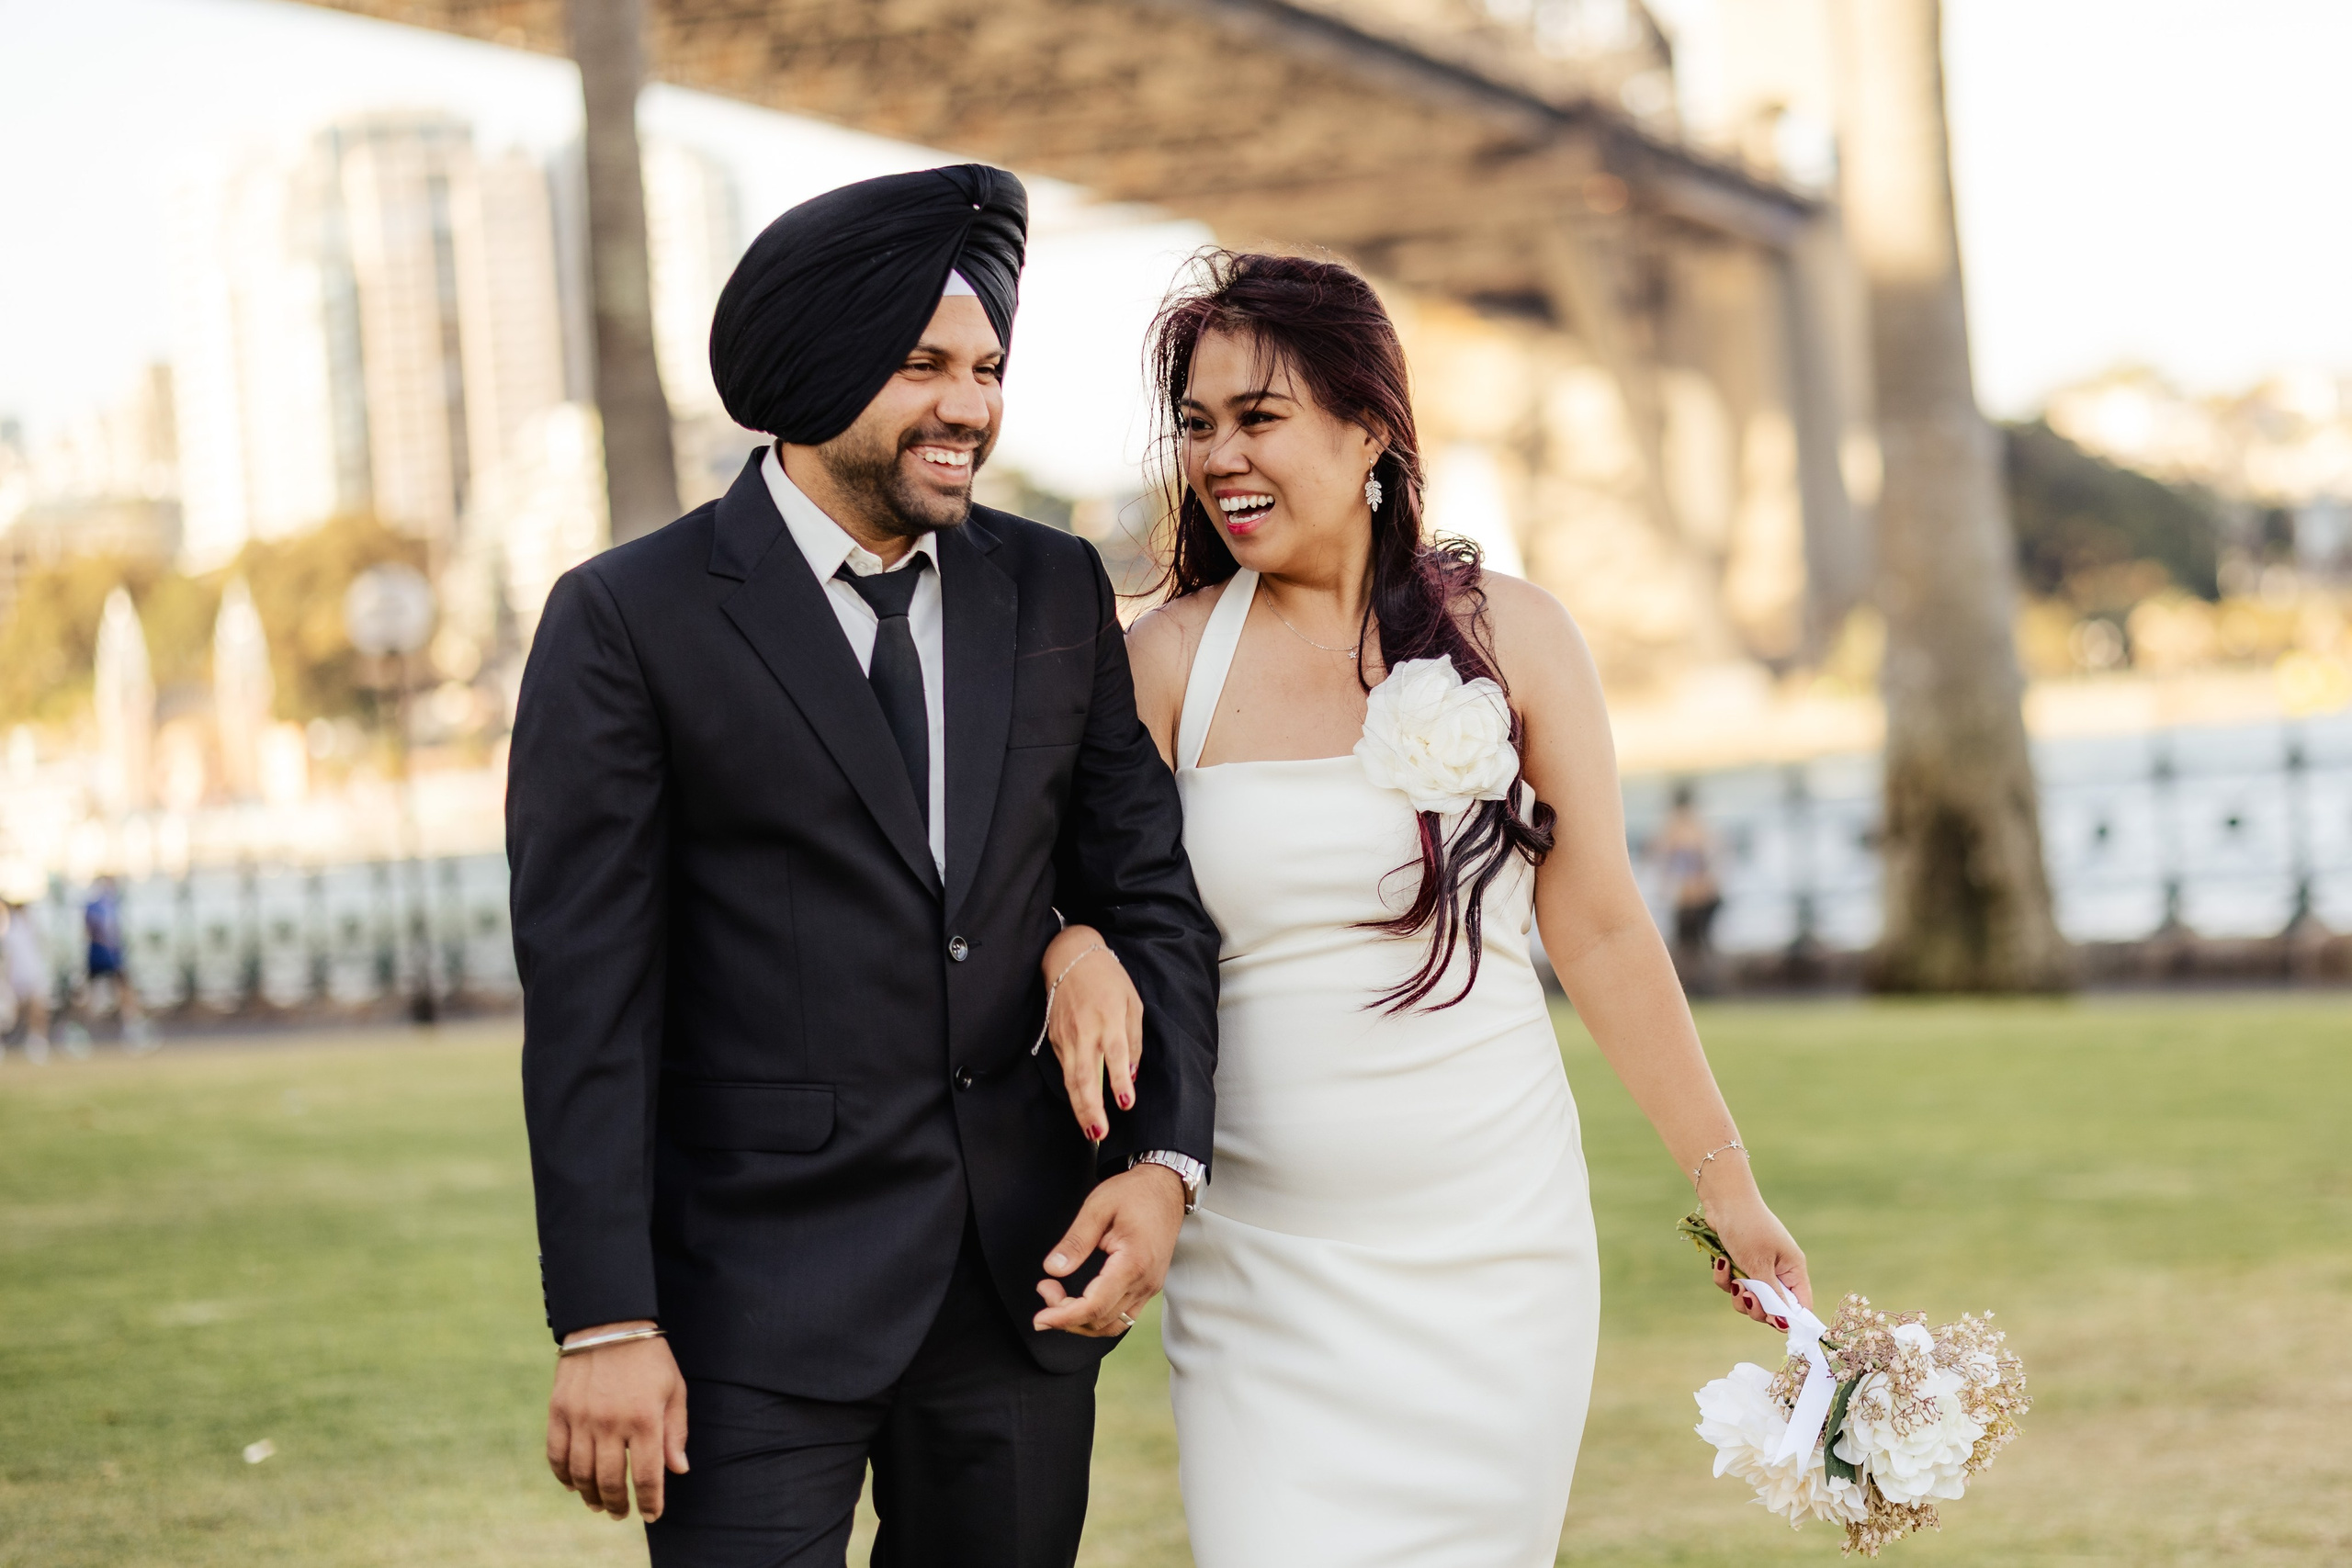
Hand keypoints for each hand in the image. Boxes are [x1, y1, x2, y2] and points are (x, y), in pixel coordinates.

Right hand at [547, 1322, 689, 1520]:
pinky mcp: (558, 1411)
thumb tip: (677, 1470)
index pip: (647, 1476)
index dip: (649, 1501)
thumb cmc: (649, 1357)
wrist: (609, 1322)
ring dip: (590, 1495)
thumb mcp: (674, 1389)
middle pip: (610, 1481)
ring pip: (581, 1473)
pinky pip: (556, 1454)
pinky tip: (573, 1484)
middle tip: (621, 1513)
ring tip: (598, 1504)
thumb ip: (675, 1432)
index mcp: (645, 1419)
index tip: (651, 1514)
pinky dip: (563, 1475)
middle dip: (617, 1504)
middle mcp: (611, 1423)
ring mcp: (581, 1418)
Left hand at [1033, 1164, 1183, 1335]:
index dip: (1064, 1316)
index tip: (1040, 1318)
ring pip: (1112, 1325)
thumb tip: (1053, 1269)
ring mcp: (1149, 1287)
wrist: (1166, 1187)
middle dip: (1066, 1315)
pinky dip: (1097, 1317)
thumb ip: (1075, 1241)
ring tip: (1058, 1297)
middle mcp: (1145, 1282)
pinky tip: (1080, 1302)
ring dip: (1081, 1321)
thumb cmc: (1135, 1193)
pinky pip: (1122, 1316)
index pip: (1095, 1305)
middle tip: (1045, 1288)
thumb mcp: (1098, 1207)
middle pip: (1101, 1320)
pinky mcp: (1148, 1286)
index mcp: (1133, 1262)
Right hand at [1040, 924, 1142, 1142]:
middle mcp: (1086, 1031)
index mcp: (1109, 1020)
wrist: (1069, 958)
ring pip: (1071, 1078)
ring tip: (1090, 1131)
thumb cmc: (1107, 979)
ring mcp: (1067, 1037)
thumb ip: (1133, 1038)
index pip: (1116, 1055)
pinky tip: (1082, 1107)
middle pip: (1086, 1075)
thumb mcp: (1132, 1002)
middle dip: (1092, 1108)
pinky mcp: (1055, 1039)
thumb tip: (1131, 1073)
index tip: (1126, 1104)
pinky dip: (1073, 1090)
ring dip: (1079, 1107)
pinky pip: (1065, 1068)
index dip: (1120, 1081)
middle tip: (1099, 1133)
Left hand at [1703, 1192, 1810, 1329]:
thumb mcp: (1760, 1265)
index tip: (1775, 1324)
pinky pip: (1731, 1284)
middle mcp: (1777, 1272)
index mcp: (1793, 1270)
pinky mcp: (1738, 1265)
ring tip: (1733, 1279)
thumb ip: (1772, 1295)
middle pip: (1772, 1308)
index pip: (1801, 1305)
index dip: (1790, 1318)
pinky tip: (1720, 1261)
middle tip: (1746, 1295)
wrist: (1723, 1200)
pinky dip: (1724, 1277)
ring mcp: (1756, 1269)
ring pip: (1749, 1299)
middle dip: (1756, 1307)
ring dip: (1737, 1294)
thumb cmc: (1748, 1228)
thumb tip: (1785, 1324)